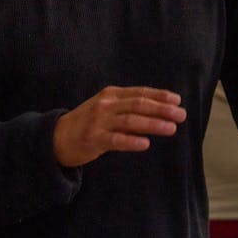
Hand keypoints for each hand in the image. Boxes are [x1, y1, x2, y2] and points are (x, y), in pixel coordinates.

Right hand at [53, 86, 185, 166]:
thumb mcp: (107, 107)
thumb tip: (160, 108)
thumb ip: (129, 106)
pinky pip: (116, 140)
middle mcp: (106, 105)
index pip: (140, 92)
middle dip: (162, 109)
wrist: (56, 137)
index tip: (178, 101)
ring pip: (130, 121)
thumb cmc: (88, 122)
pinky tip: (145, 144)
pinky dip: (131, 141)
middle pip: (139, 104)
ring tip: (171, 128)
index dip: (160, 96)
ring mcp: (99, 122)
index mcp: (112, 94)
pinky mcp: (93, 140)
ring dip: (153, 124)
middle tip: (181, 115)